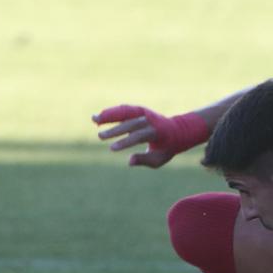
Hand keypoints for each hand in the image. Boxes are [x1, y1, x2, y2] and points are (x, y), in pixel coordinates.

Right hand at [93, 104, 209, 167]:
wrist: (177, 131)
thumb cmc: (166, 148)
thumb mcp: (159, 158)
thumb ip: (144, 160)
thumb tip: (129, 161)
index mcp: (157, 132)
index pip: (139, 136)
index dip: (125, 142)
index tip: (112, 148)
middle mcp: (150, 120)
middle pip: (131, 123)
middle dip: (115, 129)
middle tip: (100, 136)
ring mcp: (145, 113)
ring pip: (126, 111)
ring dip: (110, 114)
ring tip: (94, 119)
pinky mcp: (139, 110)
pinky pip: (124, 110)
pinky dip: (112, 112)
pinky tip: (98, 118)